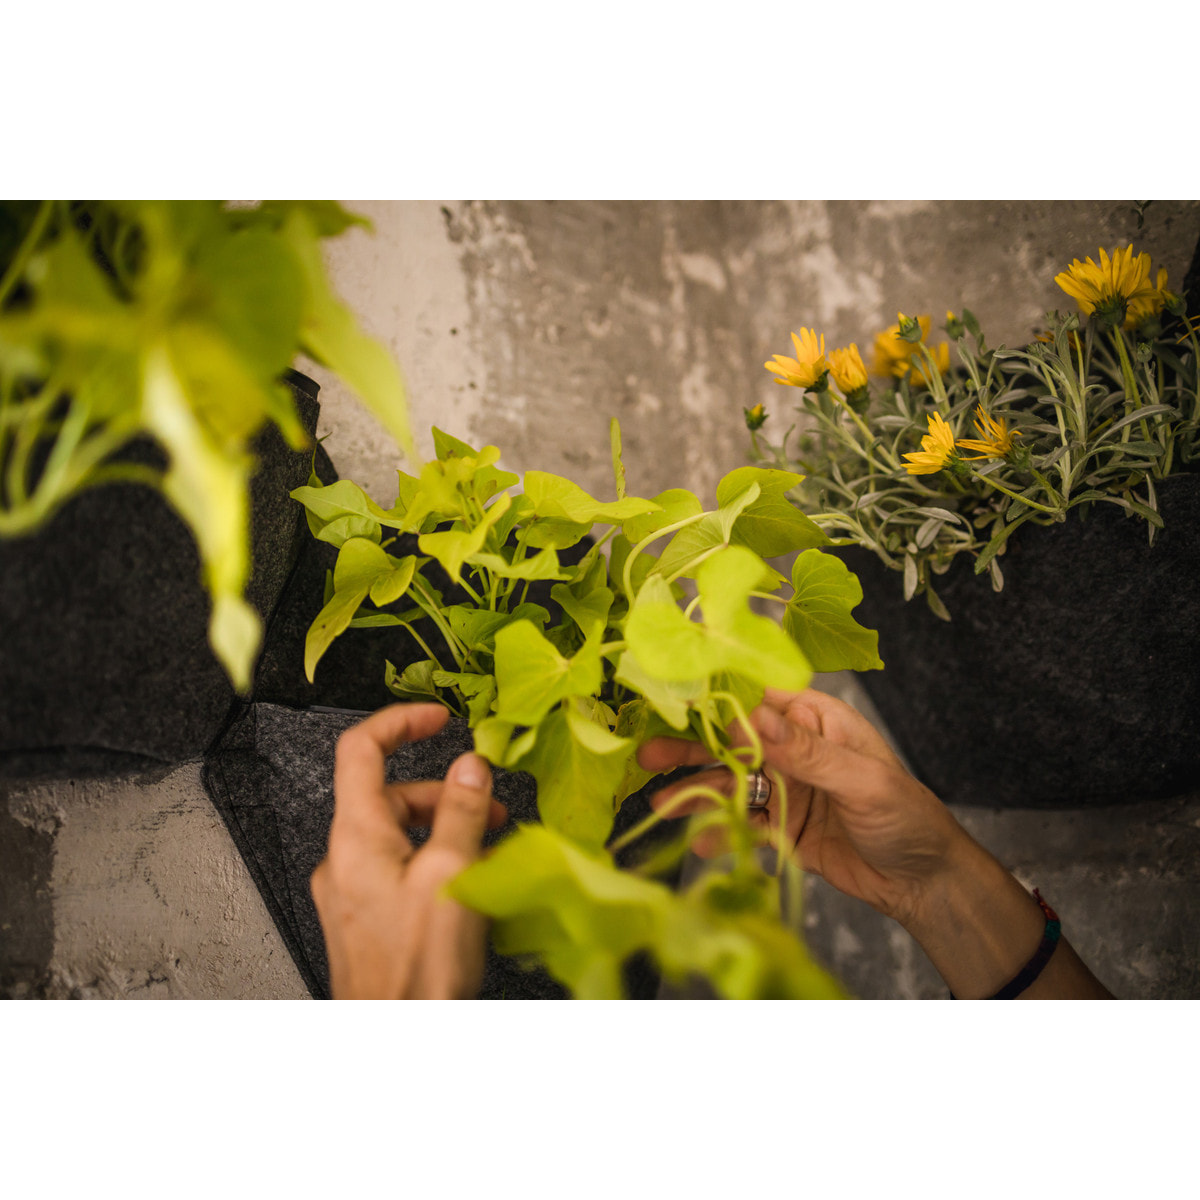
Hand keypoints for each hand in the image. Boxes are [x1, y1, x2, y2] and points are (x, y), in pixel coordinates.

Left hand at [311, 703, 507, 998]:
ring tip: (490, 847)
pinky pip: (401, 869)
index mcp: (357, 836)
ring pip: (401, 833)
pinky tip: (470, 880)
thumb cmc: (416, 968)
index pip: (361, 749)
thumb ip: (461, 812)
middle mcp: (345, 858)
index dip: (400, 721)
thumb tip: (470, 766)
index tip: (437, 718)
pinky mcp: (366, 918)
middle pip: (393, 795)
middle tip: (491, 807)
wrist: (398, 1035)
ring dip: (448, 829)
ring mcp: (352, 890)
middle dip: (447, 793)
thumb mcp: (452, 875)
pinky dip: (437, 861)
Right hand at [639, 687, 963, 925]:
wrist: (923, 883)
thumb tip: (757, 720)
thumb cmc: (908, 817)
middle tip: (646, 754)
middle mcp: (794, 749)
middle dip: (689, 747)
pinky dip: (718, 833)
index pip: (758, 697)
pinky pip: (740, 824)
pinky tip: (701, 843)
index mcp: (816, 721)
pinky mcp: (779, 827)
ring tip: (660, 805)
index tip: (674, 700)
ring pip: (728, 784)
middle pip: (731, 741)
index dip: (715, 697)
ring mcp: (784, 789)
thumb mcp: (862, 780)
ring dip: (695, 793)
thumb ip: (808, 753)